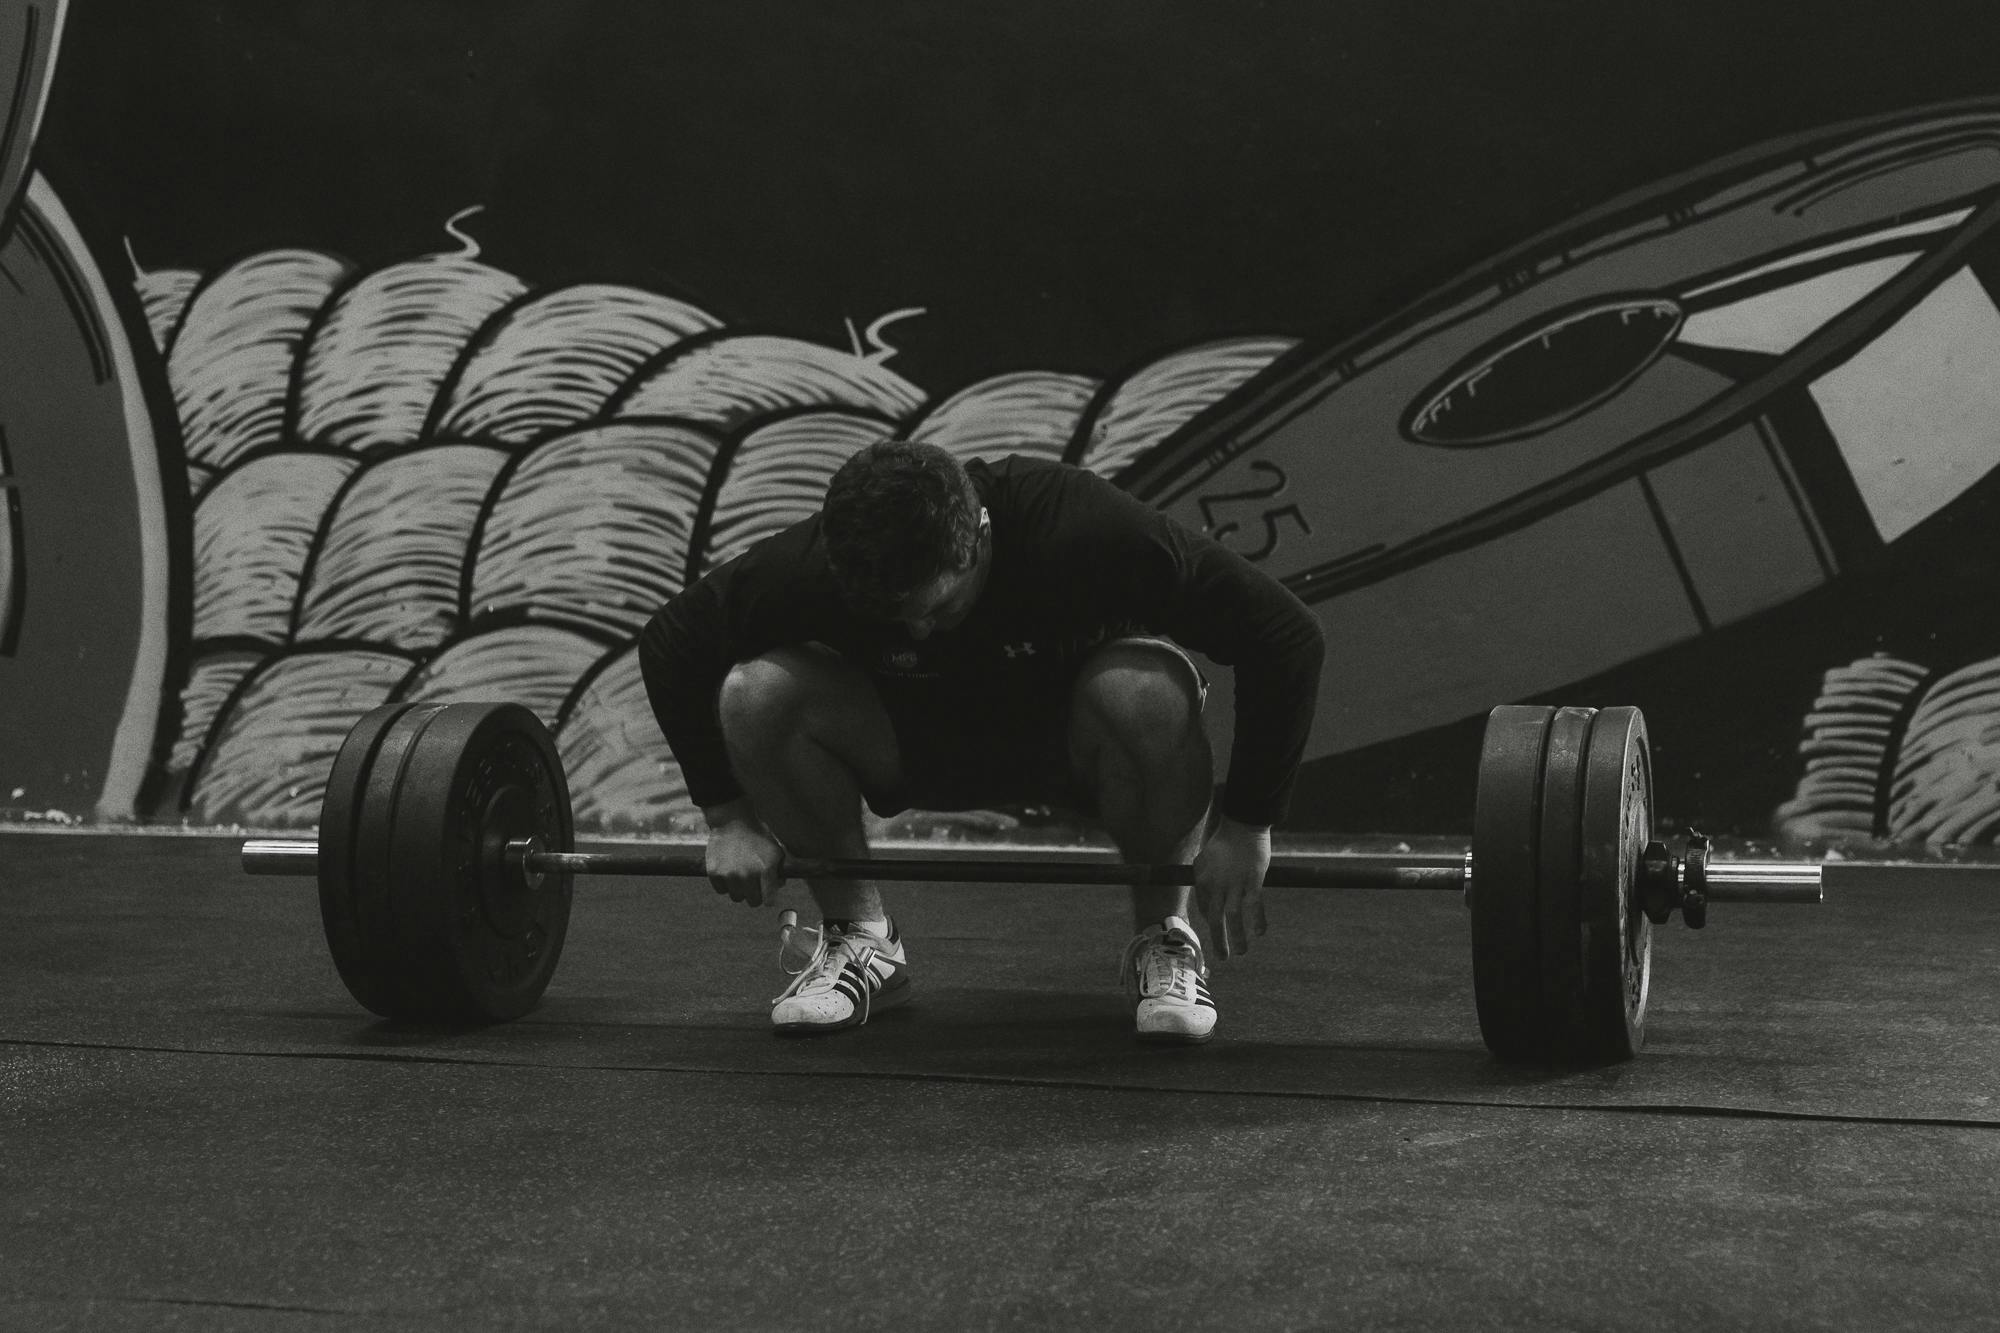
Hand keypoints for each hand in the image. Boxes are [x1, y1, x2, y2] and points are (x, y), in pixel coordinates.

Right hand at [705, 815, 785, 906]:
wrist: (733, 821)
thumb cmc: (758, 836)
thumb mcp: (775, 850)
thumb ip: (780, 871)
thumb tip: (778, 888)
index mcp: (766, 869)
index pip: (769, 900)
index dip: (769, 899)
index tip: (767, 896)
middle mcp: (748, 874)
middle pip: (753, 902)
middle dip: (755, 894)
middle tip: (753, 882)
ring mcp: (729, 874)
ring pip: (736, 897)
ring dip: (739, 889)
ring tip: (740, 873)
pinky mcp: (714, 873)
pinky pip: (721, 890)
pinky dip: (724, 884)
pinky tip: (727, 869)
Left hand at [1192, 817, 1270, 959]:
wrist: (1242, 826)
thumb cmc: (1223, 843)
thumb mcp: (1204, 861)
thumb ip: (1204, 882)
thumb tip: (1206, 904)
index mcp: (1202, 880)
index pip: (1204, 909)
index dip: (1212, 922)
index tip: (1220, 931)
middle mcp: (1216, 885)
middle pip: (1215, 919)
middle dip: (1218, 941)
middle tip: (1222, 958)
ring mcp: (1235, 884)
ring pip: (1234, 917)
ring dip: (1238, 938)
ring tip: (1241, 952)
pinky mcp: (1253, 881)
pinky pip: (1255, 906)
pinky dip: (1258, 921)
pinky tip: (1260, 933)